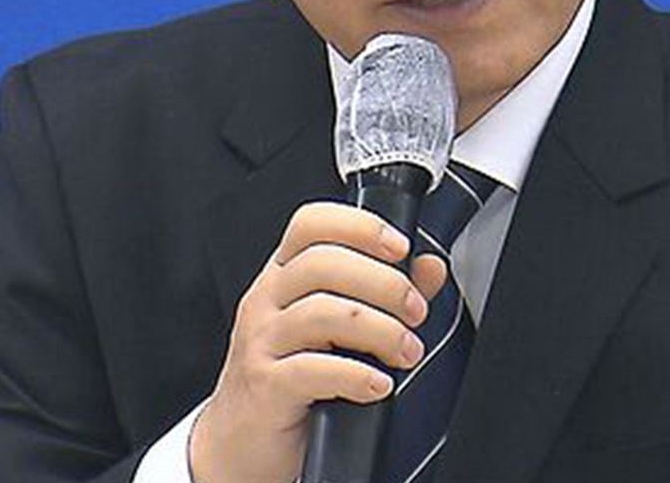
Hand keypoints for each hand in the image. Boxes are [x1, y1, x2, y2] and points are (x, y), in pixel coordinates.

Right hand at [189, 201, 449, 482]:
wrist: (239, 444)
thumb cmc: (289, 379)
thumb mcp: (335, 330)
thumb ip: (385, 294)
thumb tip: (429, 267)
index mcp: (283, 276)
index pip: (310, 224)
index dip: (359, 225)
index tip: (400, 247)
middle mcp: (267, 300)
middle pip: (323, 263)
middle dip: (384, 283)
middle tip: (415, 311)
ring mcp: (261, 342)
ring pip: (322, 312)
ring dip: (380, 330)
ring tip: (405, 351)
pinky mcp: (265, 386)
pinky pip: (313, 370)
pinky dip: (357, 375)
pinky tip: (378, 385)